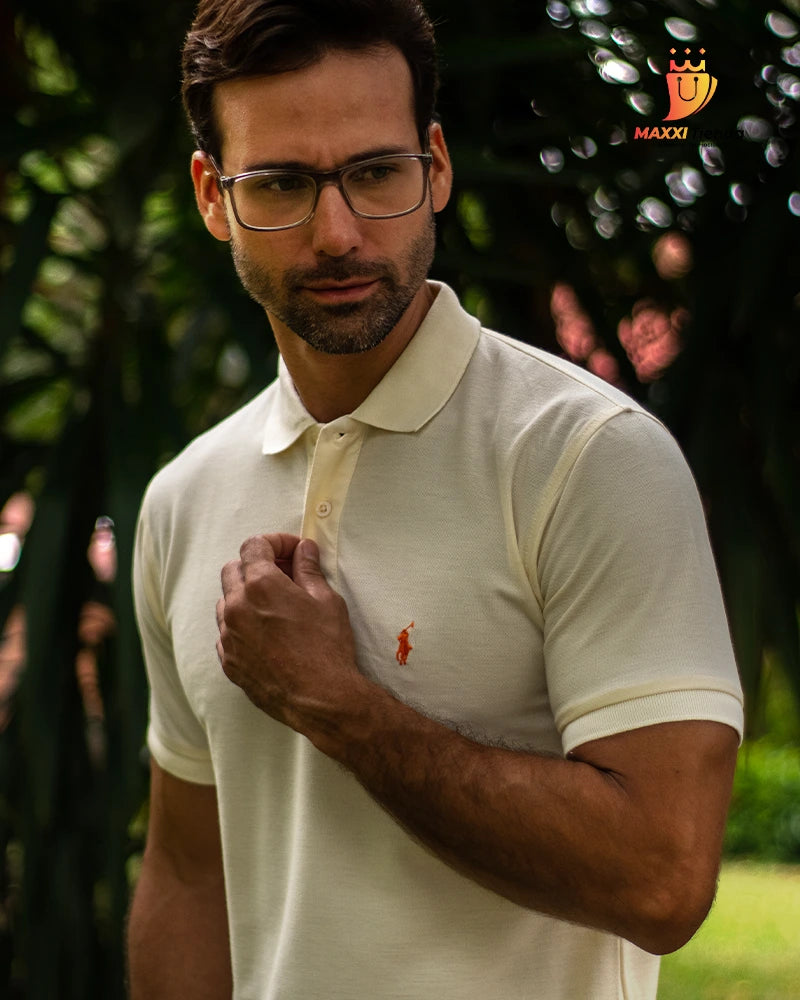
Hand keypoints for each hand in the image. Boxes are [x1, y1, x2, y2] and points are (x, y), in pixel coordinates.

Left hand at [216, 534, 359, 731]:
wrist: (320, 698)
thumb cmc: (327, 647)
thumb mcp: (326, 600)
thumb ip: (308, 570)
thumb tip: (304, 550)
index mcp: (260, 585)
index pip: (253, 546)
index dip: (274, 542)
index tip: (292, 550)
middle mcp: (236, 607)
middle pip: (232, 569)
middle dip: (256, 565)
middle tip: (284, 574)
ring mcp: (228, 636)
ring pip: (225, 601)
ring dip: (244, 596)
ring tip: (274, 606)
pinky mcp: (229, 661)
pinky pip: (226, 633)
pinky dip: (241, 625)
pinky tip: (266, 634)